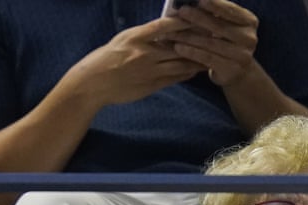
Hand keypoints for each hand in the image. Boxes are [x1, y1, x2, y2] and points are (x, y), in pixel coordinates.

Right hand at [63, 17, 205, 105]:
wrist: (92, 84)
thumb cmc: (105, 59)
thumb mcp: (122, 39)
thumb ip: (143, 35)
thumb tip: (164, 28)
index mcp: (136, 37)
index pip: (165, 25)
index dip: (183, 20)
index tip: (197, 16)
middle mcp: (144, 53)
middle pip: (178, 44)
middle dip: (197, 39)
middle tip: (215, 34)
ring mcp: (149, 70)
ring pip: (180, 63)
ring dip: (197, 58)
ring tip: (211, 54)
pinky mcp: (150, 85)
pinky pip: (173, 78)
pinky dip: (186, 73)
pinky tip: (195, 70)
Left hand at [162, 0, 258, 85]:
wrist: (236, 73)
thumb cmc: (226, 44)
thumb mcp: (226, 27)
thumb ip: (216, 14)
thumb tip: (193, 2)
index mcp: (249, 21)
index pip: (231, 10)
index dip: (215, 4)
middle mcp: (249, 37)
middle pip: (219, 26)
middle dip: (198, 17)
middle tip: (182, 11)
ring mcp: (242, 55)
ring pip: (211, 43)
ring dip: (189, 36)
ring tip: (172, 31)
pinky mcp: (231, 69)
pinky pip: (207, 58)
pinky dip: (191, 52)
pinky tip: (178, 47)